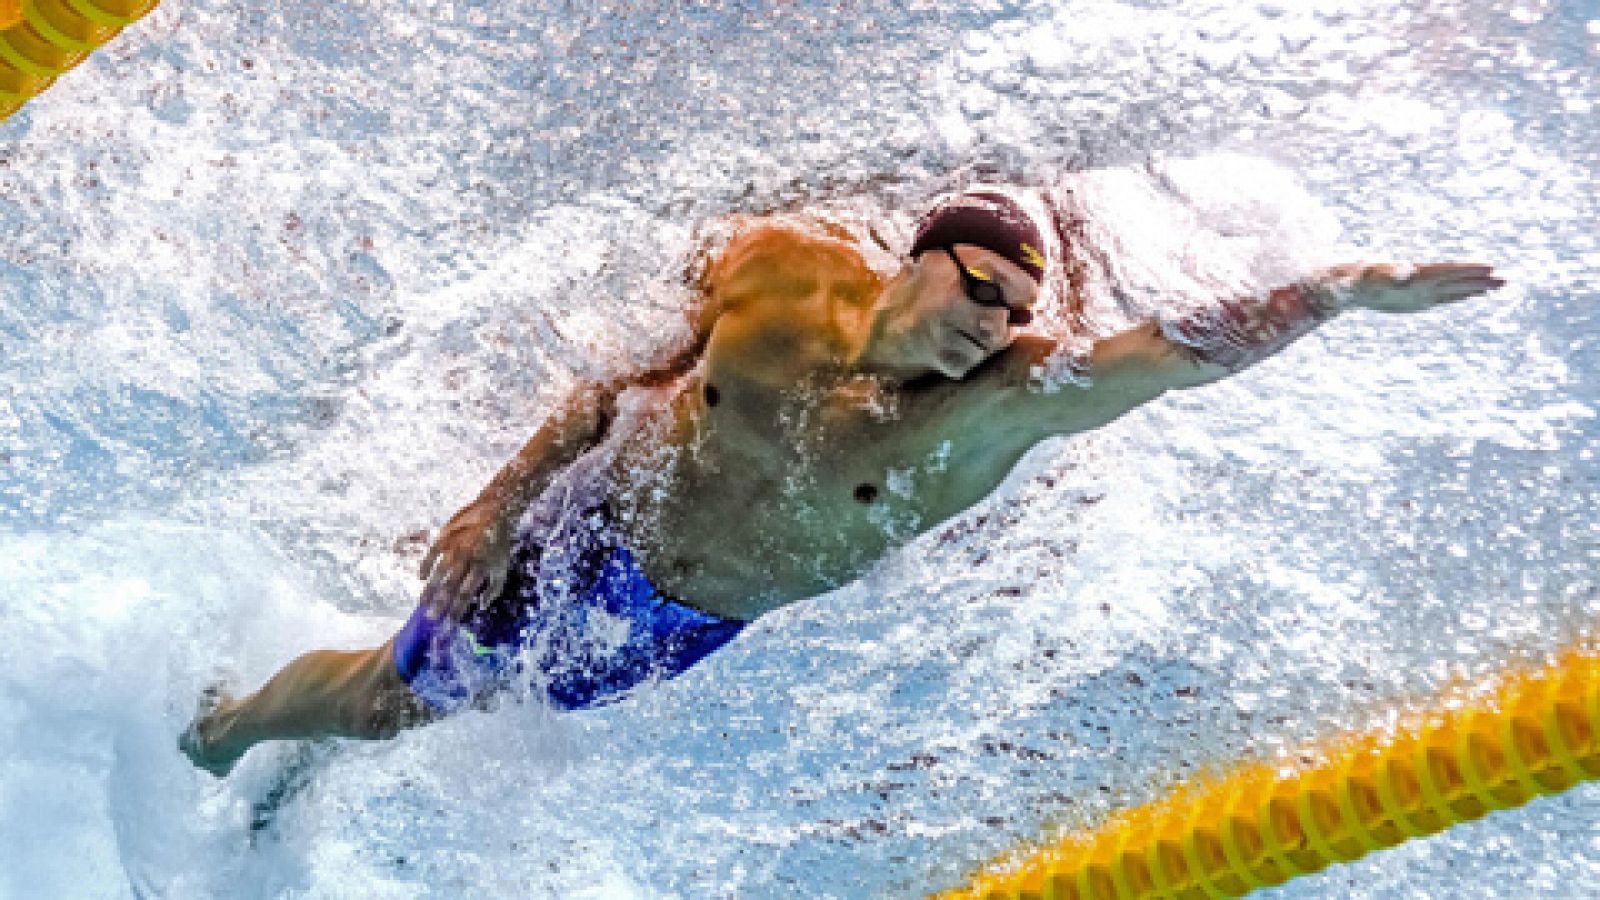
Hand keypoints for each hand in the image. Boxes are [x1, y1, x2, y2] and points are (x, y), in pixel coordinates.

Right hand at [418, 495, 514, 624]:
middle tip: (430, 618)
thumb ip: (493, 589)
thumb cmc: (498, 544)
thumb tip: (481, 605)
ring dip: (429, 590)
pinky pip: (431, 554)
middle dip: (440, 604)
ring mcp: (454, 547)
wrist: (494, 512)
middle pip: (450, 586)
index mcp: (482, 567)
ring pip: (438, 573)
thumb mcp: (502, 567)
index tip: (448, 624)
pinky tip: (421, 578)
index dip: (456, 610)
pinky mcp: (445, 537)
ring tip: (422, 604)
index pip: (466, 594)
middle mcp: (467, 558)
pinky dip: (425, 567)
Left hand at [1351, 263, 1504, 313]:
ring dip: (1477, 287)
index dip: (1467, 269)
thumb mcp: (1368, 278)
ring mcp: (1423, 291)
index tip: (1489, 267)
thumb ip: (1387, 275)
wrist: (1347, 284)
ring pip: (1455, 288)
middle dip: (1480, 279)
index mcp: (1414, 274)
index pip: (1447, 270)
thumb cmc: (1354, 279)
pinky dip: (1462, 296)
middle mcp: (1423, 281)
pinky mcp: (1420, 301)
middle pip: (1457, 279)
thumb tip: (1405, 272)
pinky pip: (1446, 297)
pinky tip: (1477, 293)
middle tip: (1505, 279)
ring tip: (1501, 284)